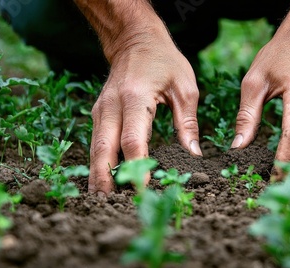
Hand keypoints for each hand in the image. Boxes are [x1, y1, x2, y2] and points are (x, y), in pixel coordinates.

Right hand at [89, 22, 201, 195]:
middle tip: (110, 206)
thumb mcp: (185, 88)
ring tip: (103, 201)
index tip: (142, 190)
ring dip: (99, 174)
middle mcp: (112, 105)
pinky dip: (99, 162)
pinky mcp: (98, 113)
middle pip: (104, 149)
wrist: (135, 40)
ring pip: (95, 148)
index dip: (137, 167)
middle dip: (106, 179)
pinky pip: (96, 142)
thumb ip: (187, 123)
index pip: (133, 140)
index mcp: (136, 98)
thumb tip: (194, 155)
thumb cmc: (164, 62)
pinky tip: (104, 179)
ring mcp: (101, 109)